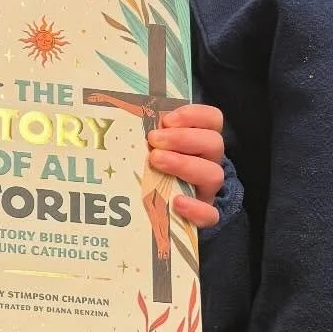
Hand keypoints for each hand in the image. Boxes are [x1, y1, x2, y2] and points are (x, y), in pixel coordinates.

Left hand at [147, 103, 224, 227]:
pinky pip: (210, 215)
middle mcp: (208, 162)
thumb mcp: (152, 146)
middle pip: (214, 144)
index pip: (213, 120)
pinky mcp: (202, 216)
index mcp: (200, 140)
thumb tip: (118, 116)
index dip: (194, 115)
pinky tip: (176, 202)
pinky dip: (196, 209)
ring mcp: (207, 190)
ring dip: (184, 164)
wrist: (161, 209)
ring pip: (214, 175)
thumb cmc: (151, 168)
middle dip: (182, 138)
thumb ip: (148, 133)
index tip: (167, 119)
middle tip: (154, 139)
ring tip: (156, 161)